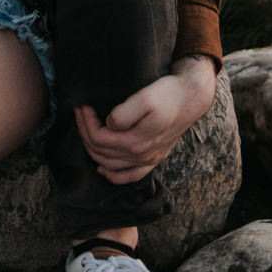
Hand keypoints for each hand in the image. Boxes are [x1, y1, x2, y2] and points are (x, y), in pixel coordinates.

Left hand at [74, 57, 218, 184]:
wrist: (192, 96)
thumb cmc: (168, 94)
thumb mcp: (144, 98)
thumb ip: (123, 115)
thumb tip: (109, 125)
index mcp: (136, 141)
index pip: (98, 138)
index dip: (85, 122)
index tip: (82, 105)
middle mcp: (141, 155)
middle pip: (100, 152)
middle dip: (84, 131)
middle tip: (80, 112)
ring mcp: (148, 159)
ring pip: (110, 164)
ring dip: (92, 148)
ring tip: (86, 128)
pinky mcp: (154, 158)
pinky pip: (130, 177)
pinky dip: (112, 175)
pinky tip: (102, 169)